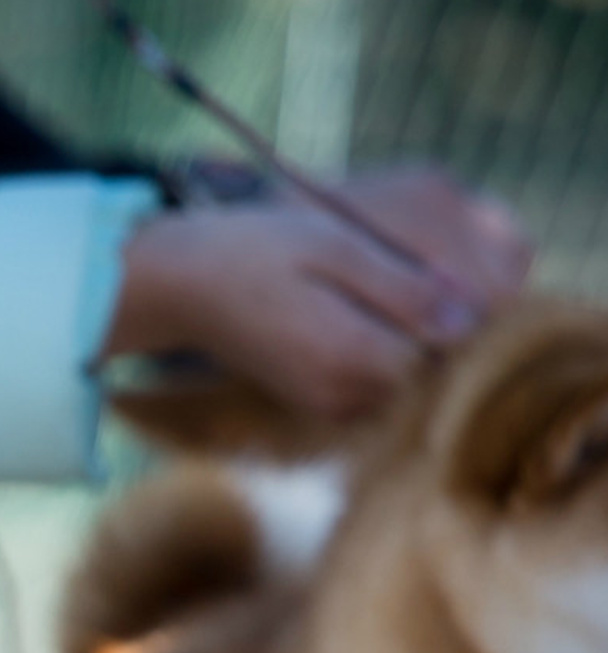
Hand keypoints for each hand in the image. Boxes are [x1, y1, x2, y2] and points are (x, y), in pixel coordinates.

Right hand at [103, 167, 532, 423]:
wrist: (185, 288)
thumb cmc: (260, 251)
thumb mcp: (338, 248)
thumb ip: (405, 288)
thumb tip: (467, 323)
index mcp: (351, 354)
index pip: (452, 344)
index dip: (462, 304)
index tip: (440, 268)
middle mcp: (344, 394)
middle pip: (435, 366)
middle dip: (441, 324)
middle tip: (410, 272)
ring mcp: (333, 404)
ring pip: (413, 376)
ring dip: (415, 337)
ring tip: (380, 288)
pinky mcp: (324, 404)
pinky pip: (383, 381)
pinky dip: (387, 350)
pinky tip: (360, 314)